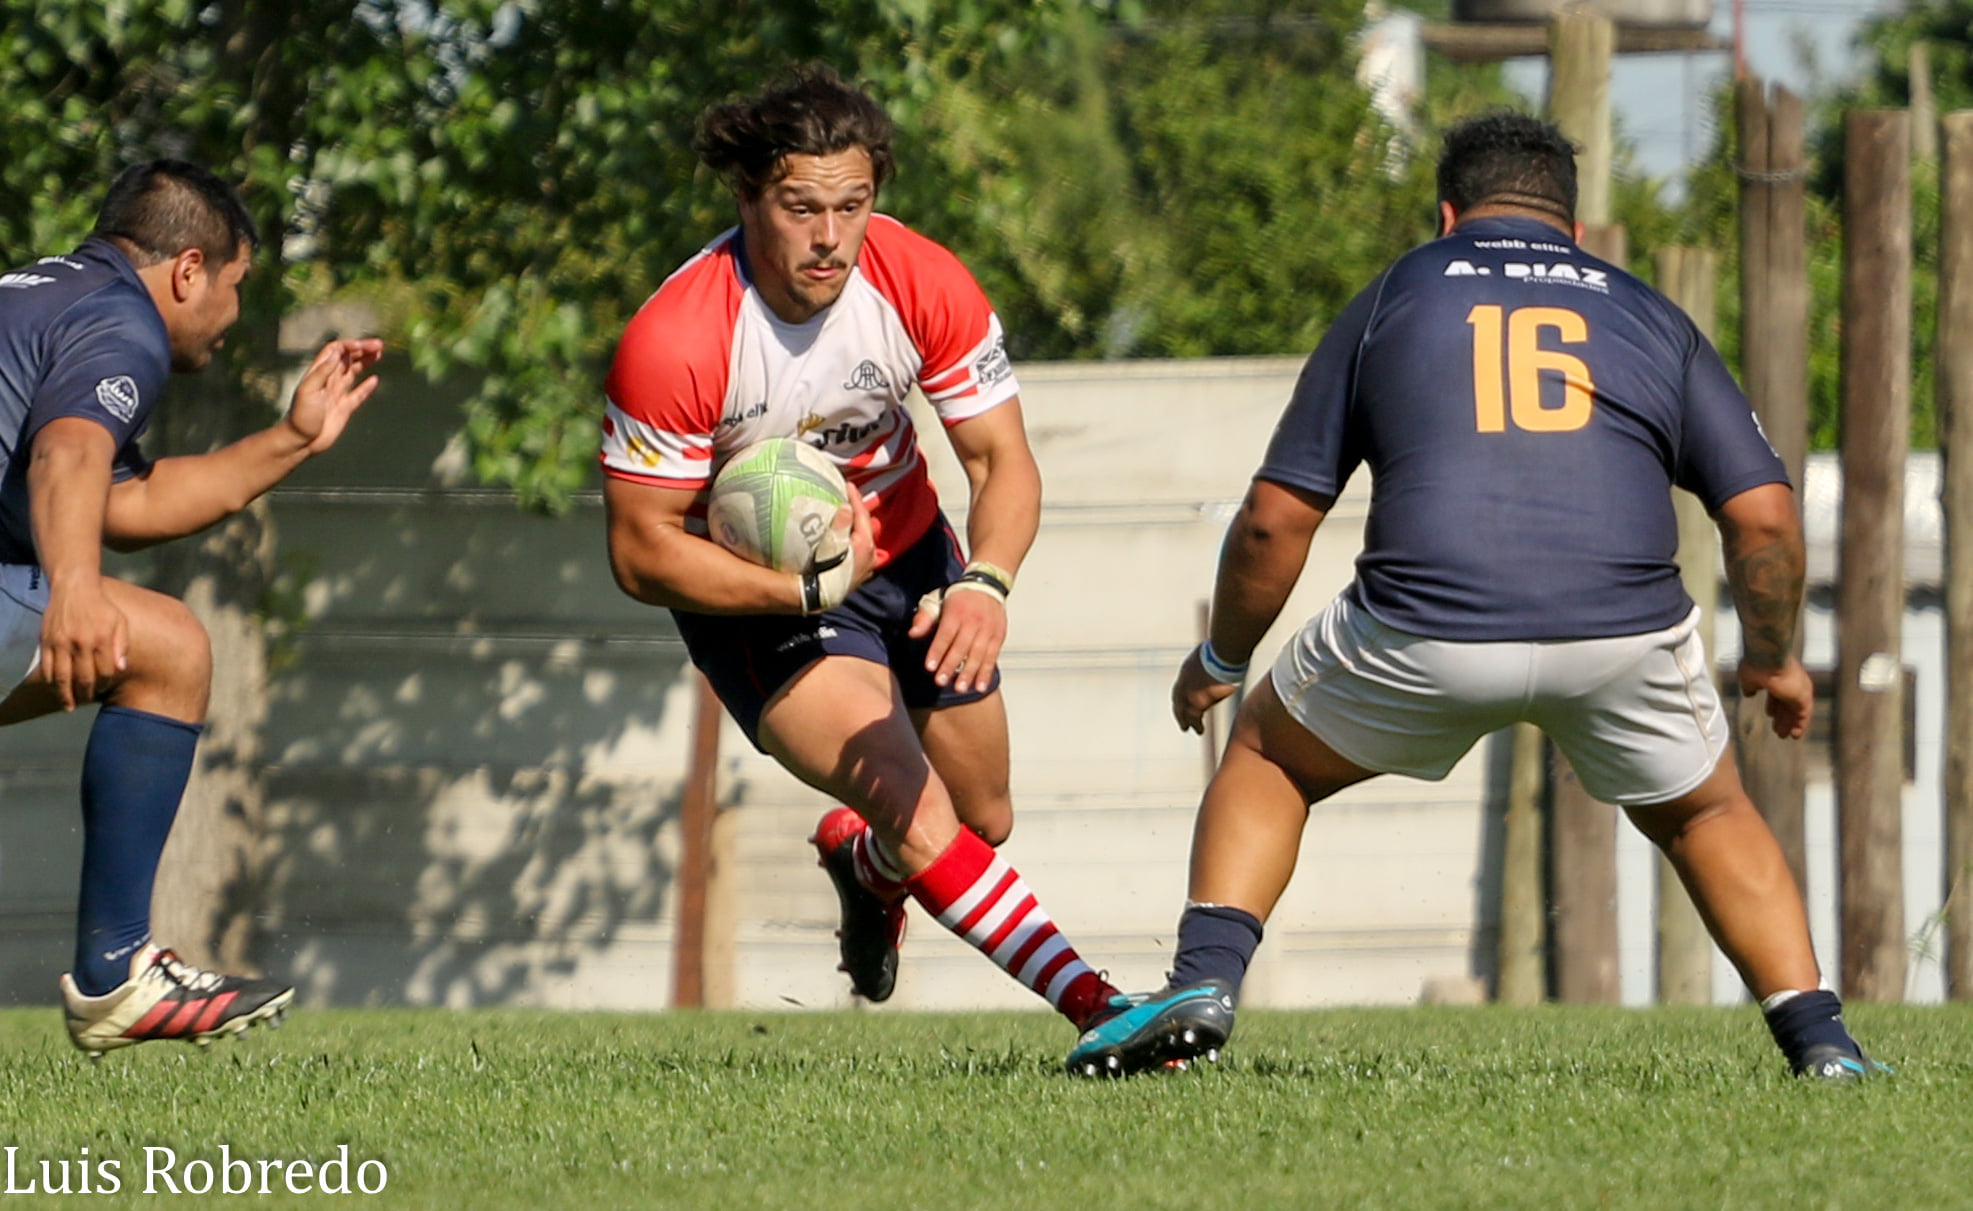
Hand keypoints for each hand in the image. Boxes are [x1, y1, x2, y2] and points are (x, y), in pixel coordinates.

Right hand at [38, 579, 126, 709]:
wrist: (74, 588)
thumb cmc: (101, 606)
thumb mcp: (120, 621)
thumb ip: (122, 645)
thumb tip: (121, 669)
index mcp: (102, 639)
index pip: (104, 672)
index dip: (105, 684)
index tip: (104, 689)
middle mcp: (81, 642)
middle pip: (83, 678)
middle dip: (86, 693)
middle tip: (87, 699)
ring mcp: (61, 643)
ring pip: (62, 677)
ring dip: (65, 694)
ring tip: (69, 705)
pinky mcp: (46, 641)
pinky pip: (46, 667)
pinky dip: (50, 681)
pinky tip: (55, 689)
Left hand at [283, 338, 383, 454]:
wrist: (301, 440)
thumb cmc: (301, 415)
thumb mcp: (308, 390)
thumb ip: (322, 371)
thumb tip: (337, 354)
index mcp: (319, 373)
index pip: (335, 351)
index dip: (349, 345)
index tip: (363, 345)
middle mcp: (329, 380)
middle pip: (347, 359)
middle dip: (362, 350)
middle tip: (379, 345)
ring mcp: (338, 394)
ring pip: (354, 372)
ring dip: (366, 362)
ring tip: (379, 354)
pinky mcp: (345, 408)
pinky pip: (358, 394)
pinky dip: (367, 387)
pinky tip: (375, 380)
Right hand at [806, 488, 876, 612]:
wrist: (820, 597)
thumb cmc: (825, 569)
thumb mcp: (832, 544)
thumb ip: (840, 525)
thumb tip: (846, 507)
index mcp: (865, 545)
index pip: (862, 516)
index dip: (856, 499)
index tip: (848, 485)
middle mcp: (869, 556)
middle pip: (866, 528)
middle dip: (860, 512)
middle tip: (851, 498)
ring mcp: (865, 567)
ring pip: (865, 541)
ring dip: (858, 528)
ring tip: (850, 517)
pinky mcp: (857, 576)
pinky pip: (860, 552)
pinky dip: (856, 542)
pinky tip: (847, 540)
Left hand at [908, 575, 1006, 695]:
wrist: (988, 585)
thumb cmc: (959, 598)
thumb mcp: (937, 600)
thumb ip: (924, 618)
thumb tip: (913, 634)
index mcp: (956, 611)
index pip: (945, 634)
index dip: (937, 651)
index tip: (930, 667)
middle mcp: (973, 620)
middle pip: (961, 646)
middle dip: (950, 666)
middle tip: (941, 681)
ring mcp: (988, 629)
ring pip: (978, 654)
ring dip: (969, 673)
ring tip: (960, 688)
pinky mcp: (998, 636)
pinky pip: (992, 656)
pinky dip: (986, 672)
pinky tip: (980, 685)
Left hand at [1172, 647, 1240, 733]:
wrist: (1224, 651)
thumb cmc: (1225, 647)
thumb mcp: (1213, 652)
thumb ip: (1213, 661)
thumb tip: (1225, 658)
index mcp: (1187, 668)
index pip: (1181, 686)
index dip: (1181, 697)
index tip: (1183, 704)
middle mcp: (1184, 680)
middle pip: (1178, 700)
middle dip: (1179, 711)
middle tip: (1182, 722)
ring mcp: (1188, 691)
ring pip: (1185, 710)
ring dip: (1186, 721)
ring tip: (1191, 729)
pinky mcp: (1197, 700)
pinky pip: (1195, 716)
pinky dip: (1196, 724)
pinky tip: (1199, 731)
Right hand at [1739, 655, 1811, 739]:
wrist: (1767, 657)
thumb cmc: (1756, 663)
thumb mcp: (1749, 677)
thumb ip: (1750, 686)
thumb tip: (1748, 693)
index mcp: (1779, 677)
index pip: (1778, 694)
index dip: (1773, 705)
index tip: (1770, 714)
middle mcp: (1792, 683)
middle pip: (1787, 703)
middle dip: (1782, 717)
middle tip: (1777, 729)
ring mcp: (1799, 689)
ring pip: (1796, 710)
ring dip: (1789, 723)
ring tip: (1783, 735)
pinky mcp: (1804, 697)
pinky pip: (1804, 715)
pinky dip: (1800, 725)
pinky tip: (1795, 735)